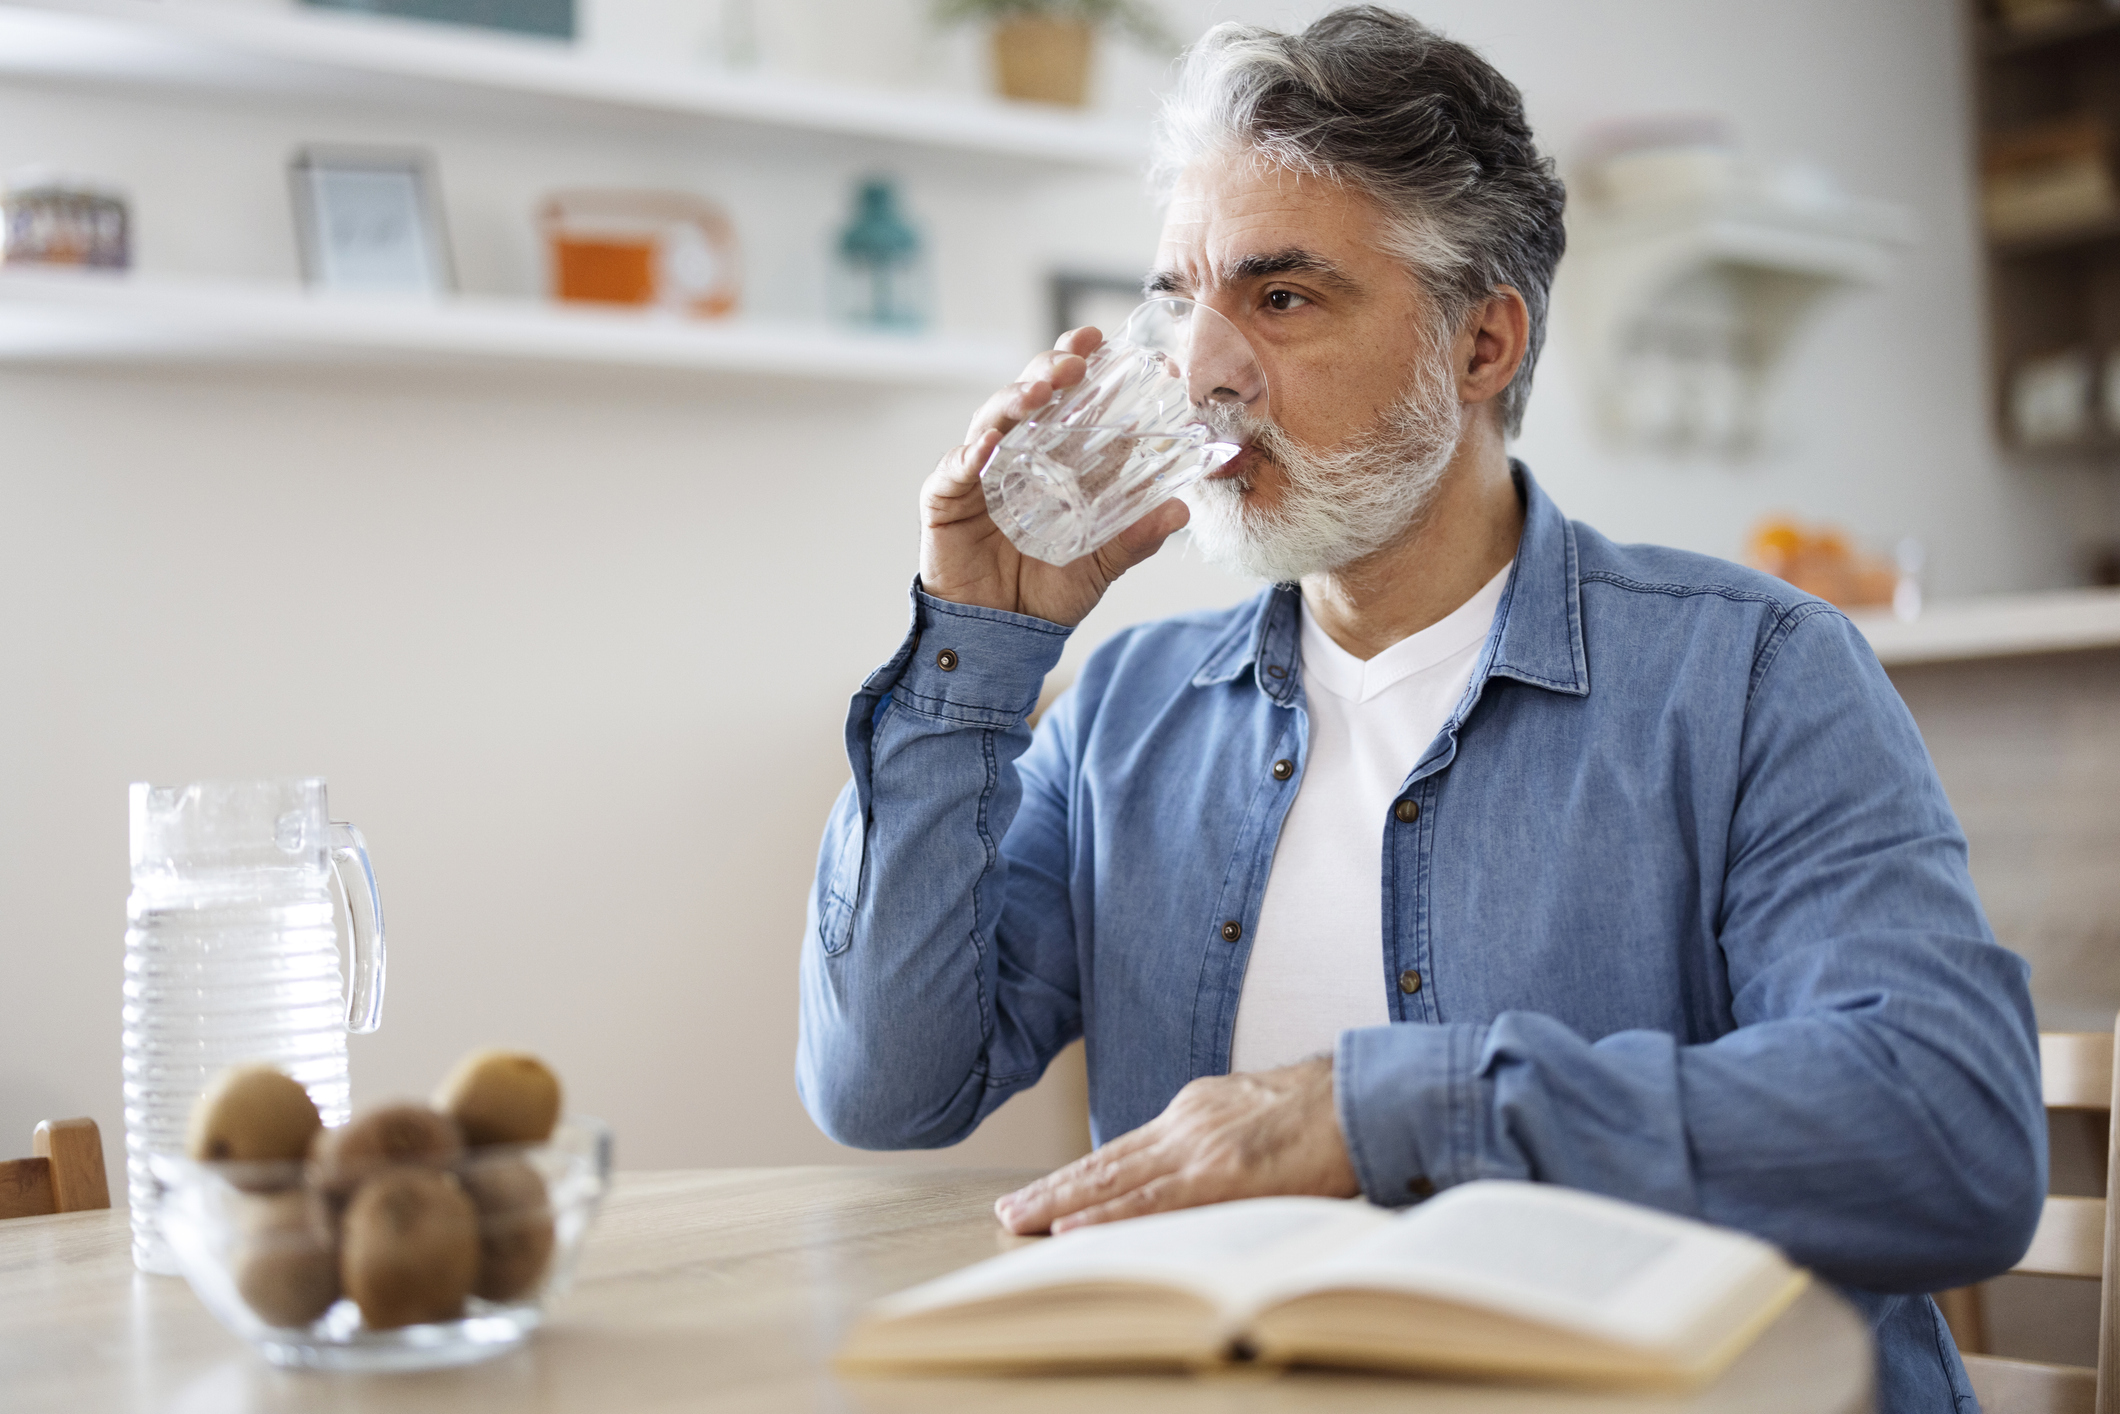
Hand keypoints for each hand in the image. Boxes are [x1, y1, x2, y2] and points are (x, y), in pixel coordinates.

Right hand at [920, 327, 1189, 628]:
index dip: (1087, 371)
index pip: (1070, 404)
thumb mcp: (1100, 566)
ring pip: (992, 420)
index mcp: (1054, 462)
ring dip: (1015, 399)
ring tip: (1040, 391)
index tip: (1108, 344)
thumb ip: (1135, 538)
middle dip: (1051, 368)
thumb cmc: (1046, 595)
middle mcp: (1016, 456)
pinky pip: (953, 470)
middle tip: (1076, 359)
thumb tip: (1181, 510)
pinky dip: (969, 453)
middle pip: (1030, 396)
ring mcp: (978, 474)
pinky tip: (986, 443)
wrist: (1002, 637)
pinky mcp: (944, 500)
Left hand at [993, 1056, 1359, 1234]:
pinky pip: (1152, 1202)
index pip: (1124, 1151)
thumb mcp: (1255, 1116)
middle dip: (1054, 1190)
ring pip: (1115, 1181)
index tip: (1045, 1193)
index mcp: (1195, 1111)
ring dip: (1061, 1203)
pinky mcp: (1220, 1173)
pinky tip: (1072, 1228)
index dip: (1081, 1176)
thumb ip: (1221, 1141)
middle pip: (1106, 1164)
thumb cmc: (1323, 1115)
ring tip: (1019, 1221)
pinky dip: (1106, 1216)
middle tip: (1009, 1211)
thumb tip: (1201, 1175)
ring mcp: (1199, 1147)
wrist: (1363, 1098)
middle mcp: (1186, 1124)